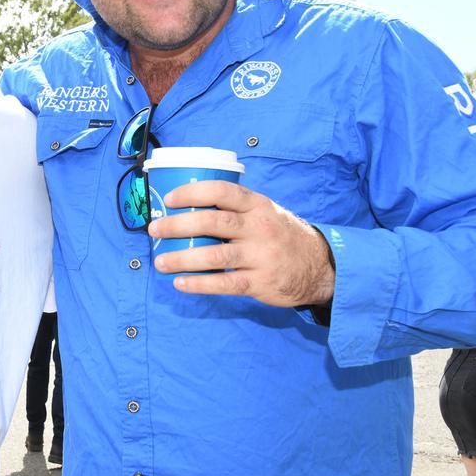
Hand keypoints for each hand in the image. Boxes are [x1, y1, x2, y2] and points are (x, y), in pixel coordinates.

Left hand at [147, 180, 334, 306]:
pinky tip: (180, 283)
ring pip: (215, 256)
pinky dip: (200, 284)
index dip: (193, 192)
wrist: (320, 266)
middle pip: (213, 222)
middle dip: (179, 225)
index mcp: (257, 205)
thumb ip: (235, 210)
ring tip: (161, 261)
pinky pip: (225, 284)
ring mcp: (261, 256)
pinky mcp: (261, 282)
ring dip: (183, 258)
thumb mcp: (265, 212)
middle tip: (155, 230)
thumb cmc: (280, 235)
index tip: (170, 199)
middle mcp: (259, 227)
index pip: (222, 191)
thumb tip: (187, 209)